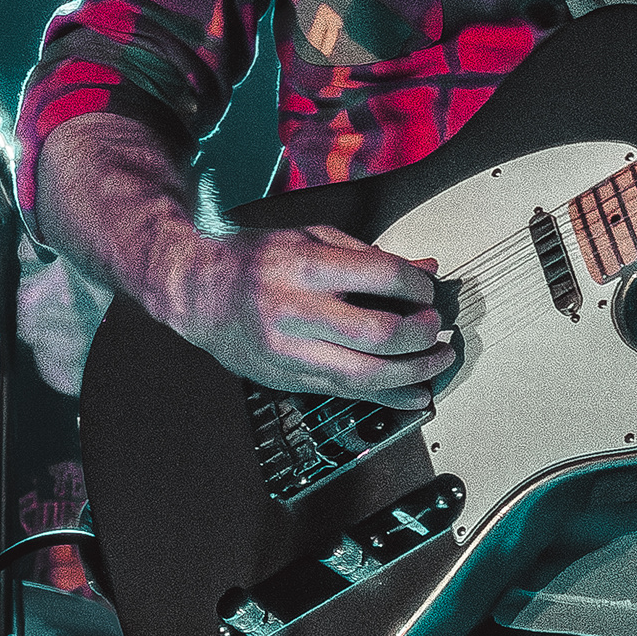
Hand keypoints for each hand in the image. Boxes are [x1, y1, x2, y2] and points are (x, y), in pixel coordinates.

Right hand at [160, 221, 446, 405]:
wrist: (199, 293)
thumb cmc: (256, 261)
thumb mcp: (311, 239)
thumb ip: (369, 256)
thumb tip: (425, 272)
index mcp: (304, 267)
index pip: (381, 278)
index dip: (417, 289)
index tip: (428, 293)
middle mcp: (296, 312)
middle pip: (378, 334)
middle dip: (421, 335)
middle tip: (437, 330)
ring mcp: (290, 352)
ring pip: (366, 376)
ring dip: (413, 373)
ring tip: (437, 362)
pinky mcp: (289, 379)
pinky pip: (347, 395)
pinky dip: (388, 397)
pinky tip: (414, 394)